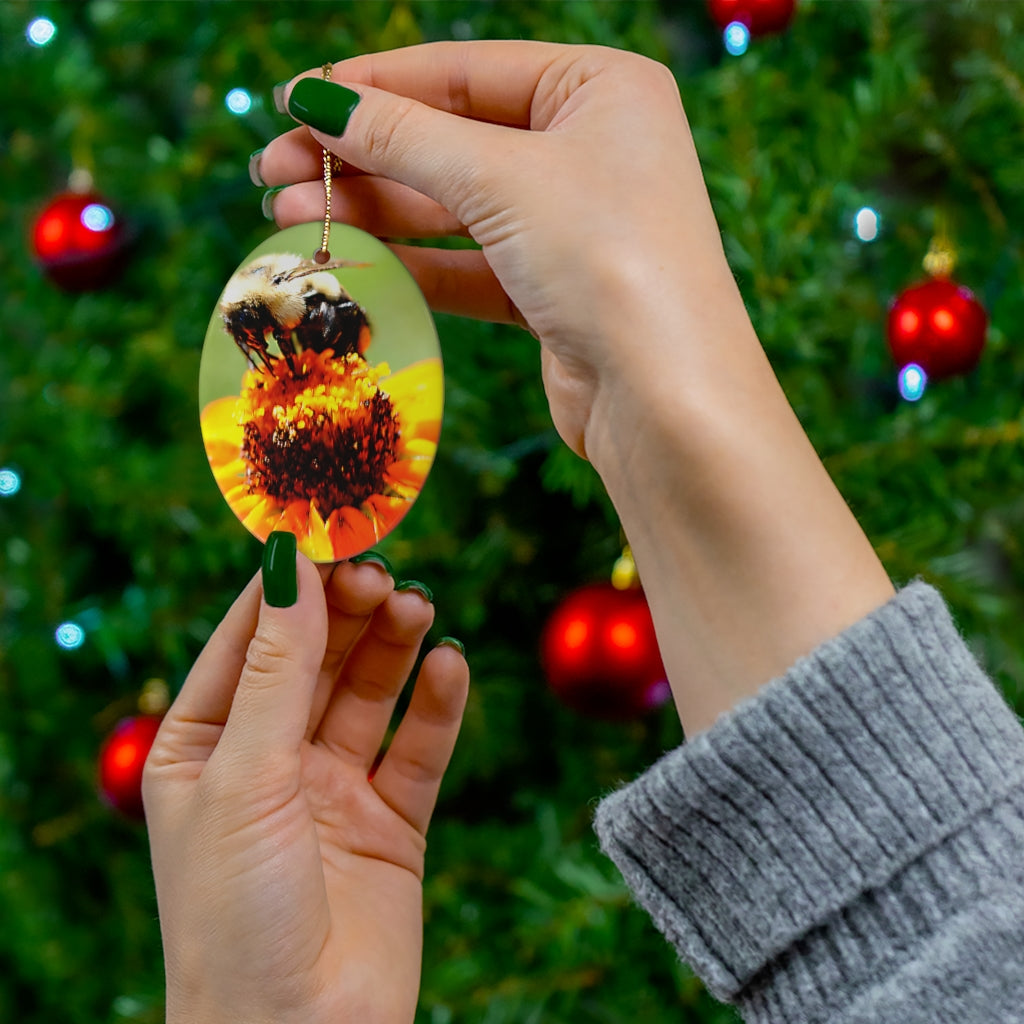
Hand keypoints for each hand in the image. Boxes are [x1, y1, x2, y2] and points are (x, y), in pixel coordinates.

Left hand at [143, 548, 467, 1023]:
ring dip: (394, 646)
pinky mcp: (391, 821)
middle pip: (316, 658)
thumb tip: (288, 562)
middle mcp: (269, 760)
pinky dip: (437, 705)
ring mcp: (332, 789)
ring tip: (418, 607)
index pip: (248, 639)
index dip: (288, 583)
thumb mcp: (245, 776)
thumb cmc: (235, 916)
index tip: (327, 526)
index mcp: (205, 746)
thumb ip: (277, 669)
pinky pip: (418, 748)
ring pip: (369, 693)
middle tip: (384, 571)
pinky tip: (450, 665)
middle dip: (348, 611)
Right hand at [257, 41, 892, 736]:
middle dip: (361, 157)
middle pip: (452, 140)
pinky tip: (346, 258)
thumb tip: (316, 102)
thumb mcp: (500, 179)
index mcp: (600, 89)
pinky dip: (411, 262)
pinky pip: (469, 263)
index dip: (373, 86)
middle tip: (272, 171)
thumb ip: (403, 137)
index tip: (294, 103)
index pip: (464, 71)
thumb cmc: (607, 259)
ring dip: (374, 211)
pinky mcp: (554, 291)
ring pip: (454, 207)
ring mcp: (572, 224)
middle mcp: (590, 149)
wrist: (665, 398)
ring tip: (290, 214)